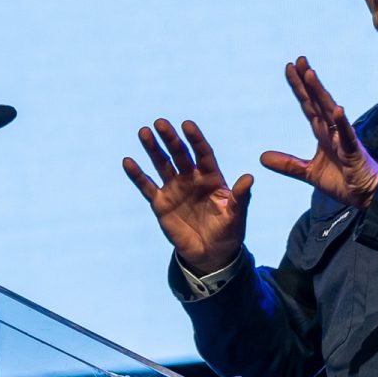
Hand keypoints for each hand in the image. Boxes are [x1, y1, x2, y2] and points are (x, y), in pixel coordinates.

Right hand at [122, 118, 252, 273]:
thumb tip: (249, 177)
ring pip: (162, 164)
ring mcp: (174, 189)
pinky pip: (146, 186)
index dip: (195, 139)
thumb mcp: (237, 216)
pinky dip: (137, 175)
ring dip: (152, 149)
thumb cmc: (228, 232)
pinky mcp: (161, 203)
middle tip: (160, 122)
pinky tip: (128, 161)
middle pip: (179, 153)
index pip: (202, 153)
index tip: (187, 125)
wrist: (211, 254)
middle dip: (170, 138)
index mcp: (211, 177)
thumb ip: (241, 197)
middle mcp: (191, 178)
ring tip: (143, 132)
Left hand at [260, 57, 377, 207]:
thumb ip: (287, 164)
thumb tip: (262, 157)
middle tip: (299, 59)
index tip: (290, 68)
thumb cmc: (343, 181)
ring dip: (320, 93)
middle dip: (308, 81)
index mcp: (323, 133)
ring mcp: (344, 139)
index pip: (308, 105)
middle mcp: (333, 131)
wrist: (367, 197)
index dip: (299, 87)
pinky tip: (337, 109)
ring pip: (329, 111)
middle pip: (317, 101)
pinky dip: (341, 122)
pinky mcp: (353, 151)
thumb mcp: (308, 173)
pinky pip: (347, 135)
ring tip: (310, 74)